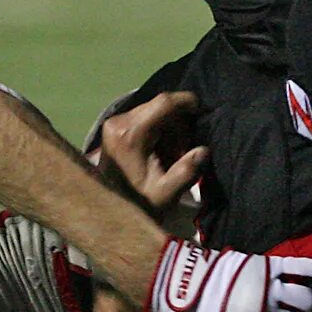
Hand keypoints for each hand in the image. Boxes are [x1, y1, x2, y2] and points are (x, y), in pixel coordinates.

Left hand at [98, 91, 208, 214]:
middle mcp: (119, 122)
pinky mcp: (114, 128)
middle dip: (180, 125)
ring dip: (170, 129)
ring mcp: (114, 123)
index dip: (188, 102)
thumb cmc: (138, 202)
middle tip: (183, 152)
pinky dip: (159, 131)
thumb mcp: (166, 193)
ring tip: (171, 157)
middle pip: (161, 106)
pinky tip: (160, 153)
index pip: (164, 102)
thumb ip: (186, 172)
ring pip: (154, 111)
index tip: (204, 113)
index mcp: (130, 133)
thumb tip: (202, 150)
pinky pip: (145, 118)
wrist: (106, 210)